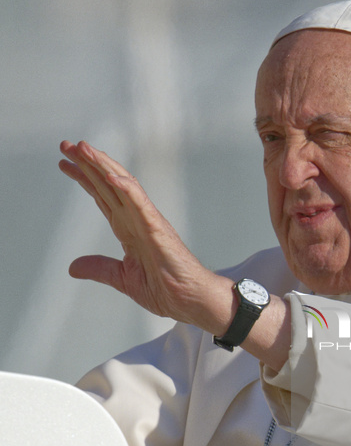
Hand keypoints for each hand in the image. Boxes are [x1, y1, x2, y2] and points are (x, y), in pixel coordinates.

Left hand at [59, 140, 219, 325]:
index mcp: (129, 229)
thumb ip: (100, 268)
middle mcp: (137, 219)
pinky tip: (109, 175)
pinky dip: (126, 188)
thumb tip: (73, 267)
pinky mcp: (159, 229)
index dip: (84, 178)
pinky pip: (141, 204)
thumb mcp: (123, 279)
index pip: (103, 196)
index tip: (64, 163)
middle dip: (87, 163)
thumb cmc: (166, 289)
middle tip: (65, 145)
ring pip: (123, 185)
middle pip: (108, 184)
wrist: (190, 301)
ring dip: (102, 165)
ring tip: (82, 148)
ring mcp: (148, 221)